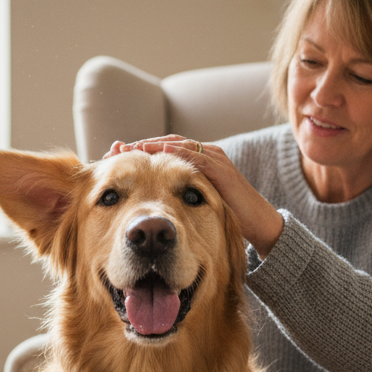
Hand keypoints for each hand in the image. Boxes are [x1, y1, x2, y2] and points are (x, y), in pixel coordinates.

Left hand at [106, 135, 283, 256]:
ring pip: (176, 146)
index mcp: (196, 163)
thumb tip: (144, 212)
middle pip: (164, 145)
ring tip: (129, 150)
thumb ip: (176, 202)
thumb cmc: (226, 219)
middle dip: (139, 147)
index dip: (137, 153)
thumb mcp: (195, 207)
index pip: (161, 152)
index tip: (112, 158)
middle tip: (114, 150)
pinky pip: (196, 159)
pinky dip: (177, 154)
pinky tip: (158, 155)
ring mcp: (213, 159)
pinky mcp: (221, 169)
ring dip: (151, 147)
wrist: (259, 226)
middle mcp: (204, 155)